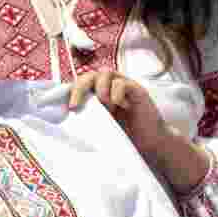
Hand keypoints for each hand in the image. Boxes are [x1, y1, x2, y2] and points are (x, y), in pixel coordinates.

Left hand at [67, 71, 209, 193]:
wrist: (151, 144)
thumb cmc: (125, 136)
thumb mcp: (101, 126)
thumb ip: (88, 117)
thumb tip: (65, 118)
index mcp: (99, 94)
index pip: (81, 82)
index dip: (71, 90)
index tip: (66, 107)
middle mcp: (111, 87)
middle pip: (90, 74)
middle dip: (79, 88)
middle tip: (74, 106)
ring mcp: (124, 86)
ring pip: (106, 72)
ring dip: (100, 89)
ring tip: (104, 107)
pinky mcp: (137, 90)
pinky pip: (122, 83)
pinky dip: (116, 93)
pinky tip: (118, 107)